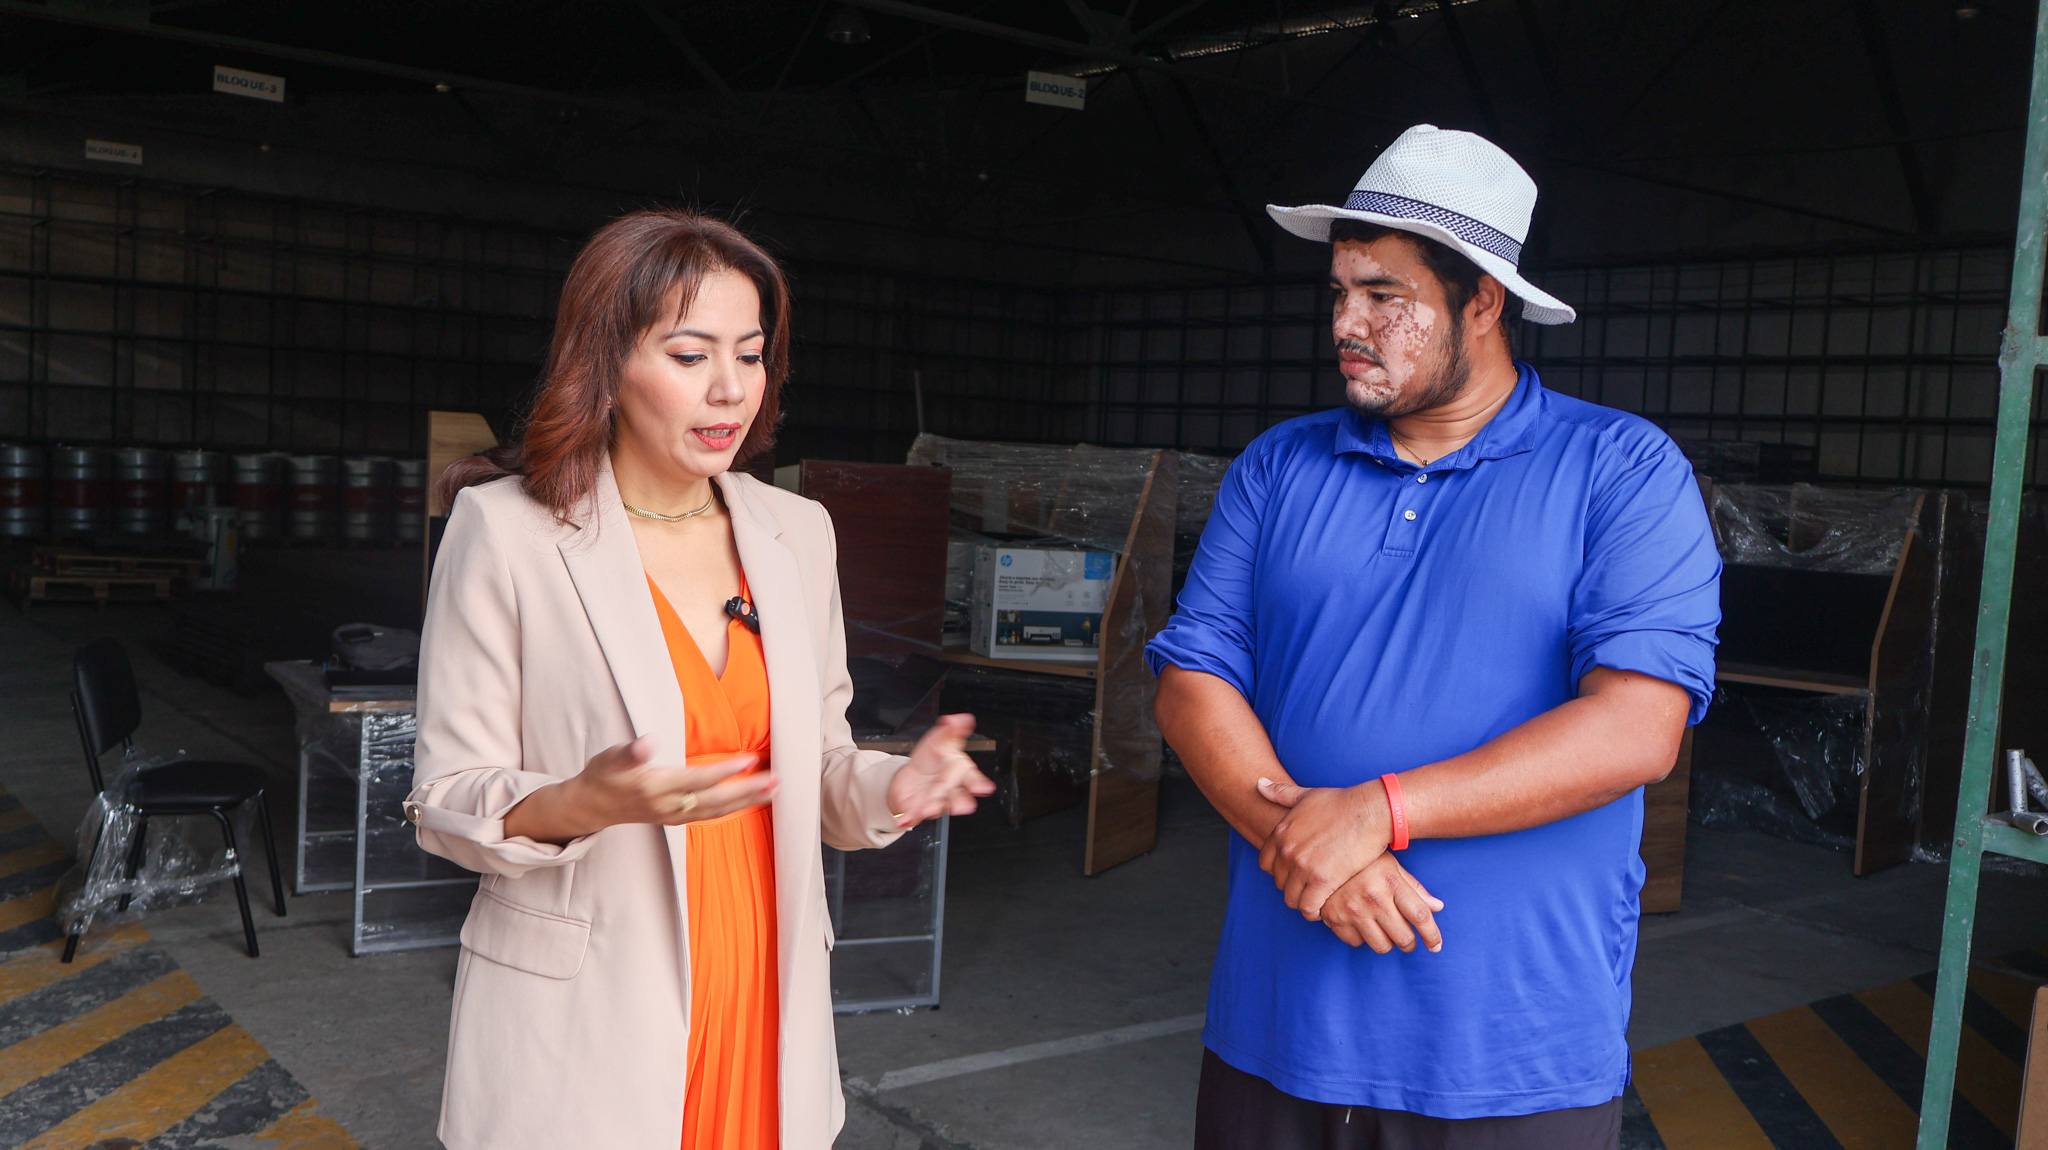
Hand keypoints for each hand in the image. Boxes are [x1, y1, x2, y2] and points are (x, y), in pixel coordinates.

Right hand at [572, 737, 775, 826]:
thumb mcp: (610, 758)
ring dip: (747, 801)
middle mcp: (669, 806)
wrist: (590, 806)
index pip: (698, 780)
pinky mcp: (675, 818)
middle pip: (716, 800)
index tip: (751, 759)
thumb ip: (631, 753)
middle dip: (748, 792)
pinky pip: (710, 815)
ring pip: (717, 811)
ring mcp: (673, 815)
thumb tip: (648, 743)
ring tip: (774, 791)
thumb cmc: (603, 775)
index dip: (725, 771)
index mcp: (656, 788)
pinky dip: (732, 808)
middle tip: (777, 781)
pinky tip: (749, 801)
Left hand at [887, 713, 996, 828]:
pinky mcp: (922, 810)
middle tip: (961, 805)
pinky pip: (916, 815)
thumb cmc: (930, 759)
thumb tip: (963, 718)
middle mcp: (950, 788)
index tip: (983, 788)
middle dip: (957, 800)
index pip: (970, 776)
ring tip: (927, 809)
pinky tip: (905, 819)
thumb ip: (950, 730)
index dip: (977, 782)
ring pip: (938, 807)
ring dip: (933, 809)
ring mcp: (936, 800)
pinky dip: (910, 817)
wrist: (912, 777)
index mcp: (957, 770)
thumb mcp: (938, 739)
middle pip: (955, 794)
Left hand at [1256, 777, 1392, 920]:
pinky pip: (1309, 907)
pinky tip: (1324, 906)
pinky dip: (1314, 911)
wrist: (1369, 812)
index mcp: (1281, 833)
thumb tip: (1258, 783)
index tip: (1294, 873)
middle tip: (1309, 888)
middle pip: (1279, 883)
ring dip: (1303, 901)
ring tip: (1316, 899)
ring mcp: (1303, 867)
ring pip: (1292, 899)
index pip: (1265, 864)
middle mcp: (1288, 851)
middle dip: (1292, 887)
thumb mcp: (1306, 795)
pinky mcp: (1323, 880)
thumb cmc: (1342, 802)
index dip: (1279, 871)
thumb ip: (1280, 793)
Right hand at [1320, 854, 1444, 953]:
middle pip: (1404, 937)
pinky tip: (1361, 924)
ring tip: (1384, 931)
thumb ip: (1414, 888)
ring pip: (1382, 946)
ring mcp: (1353, 910)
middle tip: (1407, 939)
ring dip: (1388, 943)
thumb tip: (1438, 907)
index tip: (1436, 946)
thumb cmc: (1362, 859)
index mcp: (1391, 882)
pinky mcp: (1334, 918)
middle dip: (1410, 943)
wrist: (1320, 852)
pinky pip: (1357, 943)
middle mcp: (1374, 898)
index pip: (1420, 916)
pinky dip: (1362, 938)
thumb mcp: (1391, 866)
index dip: (1432, 935)